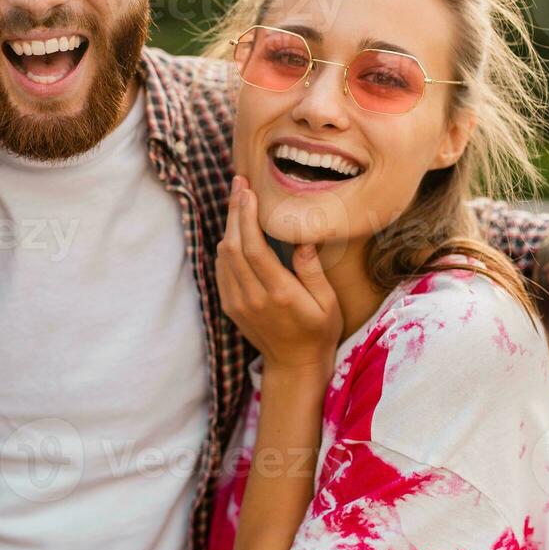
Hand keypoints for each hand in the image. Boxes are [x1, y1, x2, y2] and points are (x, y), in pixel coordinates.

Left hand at [215, 176, 341, 376]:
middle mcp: (252, 297)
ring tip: (238, 201)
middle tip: (239, 184)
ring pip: (223, 256)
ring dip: (228, 226)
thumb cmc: (318, 331)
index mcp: (279, 293)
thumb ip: (311, 271)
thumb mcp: (327, 303)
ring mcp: (237, 303)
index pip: (253, 247)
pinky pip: (221, 269)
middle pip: (233, 245)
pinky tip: (235, 231)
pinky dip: (226, 246)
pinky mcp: (230, 306)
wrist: (294, 365)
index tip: (248, 190)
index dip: (246, 216)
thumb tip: (301, 239)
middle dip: (234, 211)